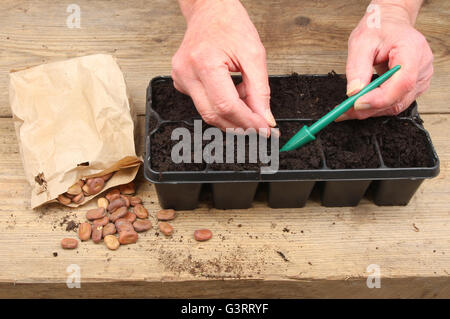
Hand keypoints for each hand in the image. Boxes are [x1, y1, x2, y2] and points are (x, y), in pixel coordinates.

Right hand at [172, 0, 274, 133]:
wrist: (209, 9)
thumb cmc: (229, 24)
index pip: (226, 106)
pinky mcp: (180, 82)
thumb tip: (265, 118)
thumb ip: (260, 91)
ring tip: (247, 101)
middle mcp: (187, 73)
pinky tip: (233, 93)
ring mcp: (180, 79)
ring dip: (232, 115)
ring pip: (208, 113)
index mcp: (204, 62)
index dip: (247, 122)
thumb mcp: (254, 54)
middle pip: (213, 115)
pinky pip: (203, 104)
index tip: (264, 129)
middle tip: (260, 126)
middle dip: (240, 125)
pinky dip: (222, 106)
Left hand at [339, 0, 432, 120]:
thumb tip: (353, 92)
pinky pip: (394, 103)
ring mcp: (420, 79)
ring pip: (395, 105)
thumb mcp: (361, 42)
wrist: (390, 24)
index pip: (402, 82)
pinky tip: (360, 104)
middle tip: (344, 111)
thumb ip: (357, 68)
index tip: (357, 103)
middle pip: (398, 98)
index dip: (379, 98)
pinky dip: (375, 107)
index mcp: (413, 51)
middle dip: (369, 108)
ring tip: (347, 109)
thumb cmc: (378, 29)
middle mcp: (422, 67)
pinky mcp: (413, 87)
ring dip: (370, 110)